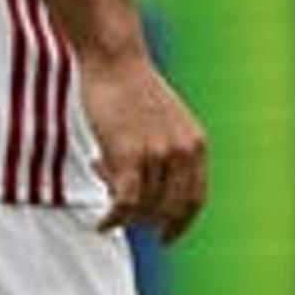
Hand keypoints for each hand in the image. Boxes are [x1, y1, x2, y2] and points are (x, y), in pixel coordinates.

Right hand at [81, 46, 205, 241]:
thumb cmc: (129, 84)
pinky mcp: (130, 155)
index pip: (195, 199)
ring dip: (121, 210)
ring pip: (144, 208)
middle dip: (141, 216)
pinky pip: (125, 203)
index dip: (180, 223)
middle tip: (116, 202)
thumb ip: (164, 148)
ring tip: (99, 180)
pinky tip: (100, 223)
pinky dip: (112, 219)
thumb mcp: (162, 118)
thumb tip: (146, 182)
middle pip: (167, 209)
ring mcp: (158, 154)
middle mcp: (183, 153)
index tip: (165, 236)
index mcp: (195, 145)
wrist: (114, 58)